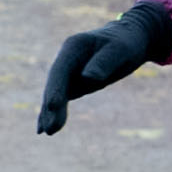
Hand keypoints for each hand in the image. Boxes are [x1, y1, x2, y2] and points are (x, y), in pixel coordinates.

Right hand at [34, 6, 165, 133]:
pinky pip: (60, 99)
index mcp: (73, 47)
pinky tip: (43, 128)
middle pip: (55, 84)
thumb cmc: (126, 43)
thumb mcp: (120, 50)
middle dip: (51, 106)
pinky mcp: (72, 82)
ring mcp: (67, 72)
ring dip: (50, 113)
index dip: (55, 88)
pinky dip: (52, 112)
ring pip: (55, 94)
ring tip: (48, 132)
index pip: (60, 70)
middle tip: (50, 129)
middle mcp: (65, 59)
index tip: (52, 106)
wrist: (129, 40)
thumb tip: (88, 78)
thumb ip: (104, 62)